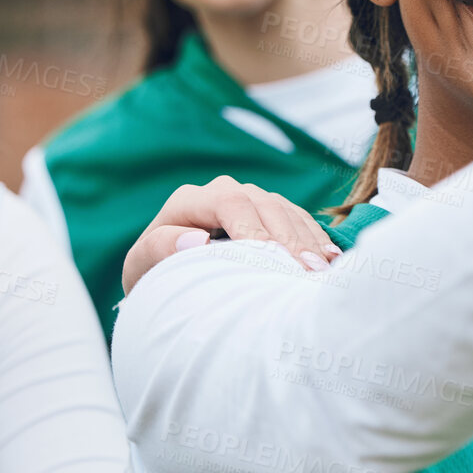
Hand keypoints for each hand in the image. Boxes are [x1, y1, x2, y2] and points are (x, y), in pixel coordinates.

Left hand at [122, 176, 340, 293]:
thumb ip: (159, 249)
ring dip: (307, 240)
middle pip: (264, 204)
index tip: (271, 258)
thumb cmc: (153, 275)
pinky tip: (330, 259)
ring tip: (324, 270)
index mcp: (190, 199)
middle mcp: (222, 192)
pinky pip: (298, 219)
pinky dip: (314, 238)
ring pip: (285, 210)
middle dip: (289, 238)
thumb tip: (197, 240)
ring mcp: (249, 200)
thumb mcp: (142, 266)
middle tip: (308, 271)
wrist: (167, 280)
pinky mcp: (269, 215)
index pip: (229, 202)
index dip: (254, 228)